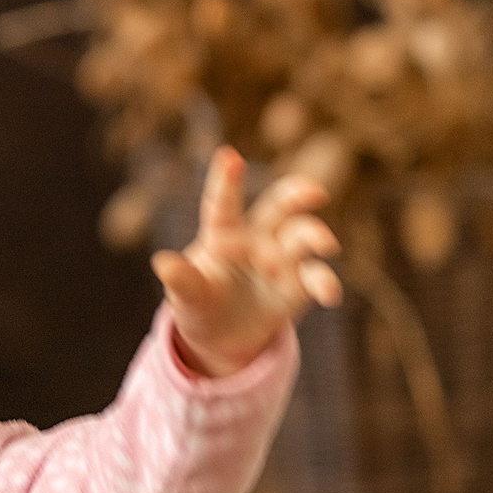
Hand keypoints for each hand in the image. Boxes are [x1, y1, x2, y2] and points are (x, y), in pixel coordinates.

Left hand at [151, 146, 342, 377]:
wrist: (220, 337)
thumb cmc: (198, 305)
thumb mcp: (186, 297)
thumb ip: (182, 280)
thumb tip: (162, 263)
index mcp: (222, 234)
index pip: (223, 206)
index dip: (225, 181)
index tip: (227, 156)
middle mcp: (257, 239)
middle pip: (278, 207)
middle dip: (296, 194)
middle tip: (313, 192)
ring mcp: (281, 260)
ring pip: (302, 237)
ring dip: (313, 236)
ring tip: (325, 244)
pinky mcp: (298, 287)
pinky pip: (315, 279)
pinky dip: (325, 283)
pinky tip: (330, 293)